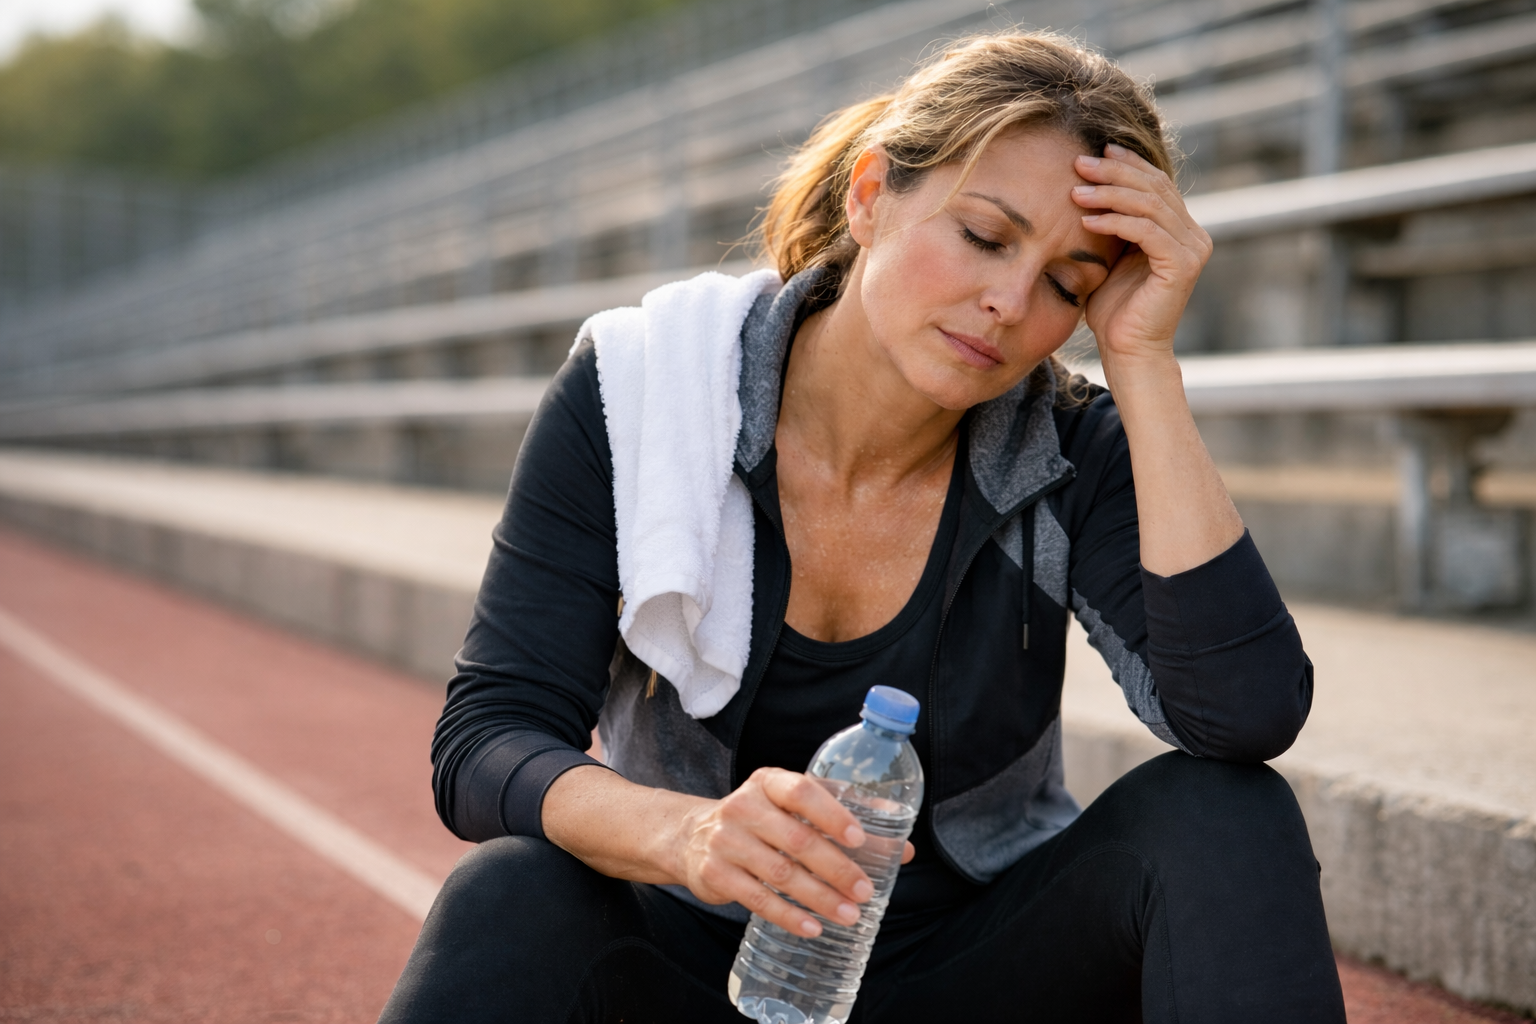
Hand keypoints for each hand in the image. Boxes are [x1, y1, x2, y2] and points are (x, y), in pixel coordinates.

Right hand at [668, 767, 915, 937]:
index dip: (831, 813)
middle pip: (795, 839)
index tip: (859, 838)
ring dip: (819, 897)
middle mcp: (743, 807)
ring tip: (849, 915)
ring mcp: (725, 841)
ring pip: (779, 873)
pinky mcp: (715, 874)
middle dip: (835, 868)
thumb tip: (902, 848)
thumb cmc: (758, 820)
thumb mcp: (790, 806)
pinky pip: (757, 899)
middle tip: (865, 891)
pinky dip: (788, 915)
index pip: (801, 791)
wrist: (690, 837)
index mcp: (767, 783)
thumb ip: (843, 818)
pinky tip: (813, 927)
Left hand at [1071, 144, 1211, 365]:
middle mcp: (1193, 235)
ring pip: (1149, 205)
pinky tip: (1087, 220)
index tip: (1097, 150)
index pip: (1156, 183)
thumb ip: (1114, 223)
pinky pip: (1146, 231)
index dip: (1128, 164)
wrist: (1126, 349)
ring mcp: (1192, 249)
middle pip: (1154, 187)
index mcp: (1180, 229)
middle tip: (1079, 163)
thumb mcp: (1112, 255)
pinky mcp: (1182, 265)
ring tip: (1075, 192)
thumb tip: (1090, 187)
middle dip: (1114, 172)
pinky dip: (1115, 222)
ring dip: (1109, 194)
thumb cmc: (1113, 308)